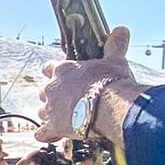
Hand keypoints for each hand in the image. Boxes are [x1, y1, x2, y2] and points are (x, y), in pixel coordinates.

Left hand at [35, 26, 141, 142]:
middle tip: (67, 101)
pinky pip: (42, 132)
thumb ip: (114, 46)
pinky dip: (45, 134)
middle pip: (44, 92)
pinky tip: (50, 135)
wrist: (110, 106)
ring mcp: (51, 108)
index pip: (49, 68)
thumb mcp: (114, 60)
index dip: (53, 72)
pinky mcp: (54, 126)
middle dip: (54, 96)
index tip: (58, 76)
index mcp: (63, 70)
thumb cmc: (111, 82)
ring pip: (43, 111)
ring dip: (51, 115)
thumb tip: (121, 30)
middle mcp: (52, 88)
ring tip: (64, 118)